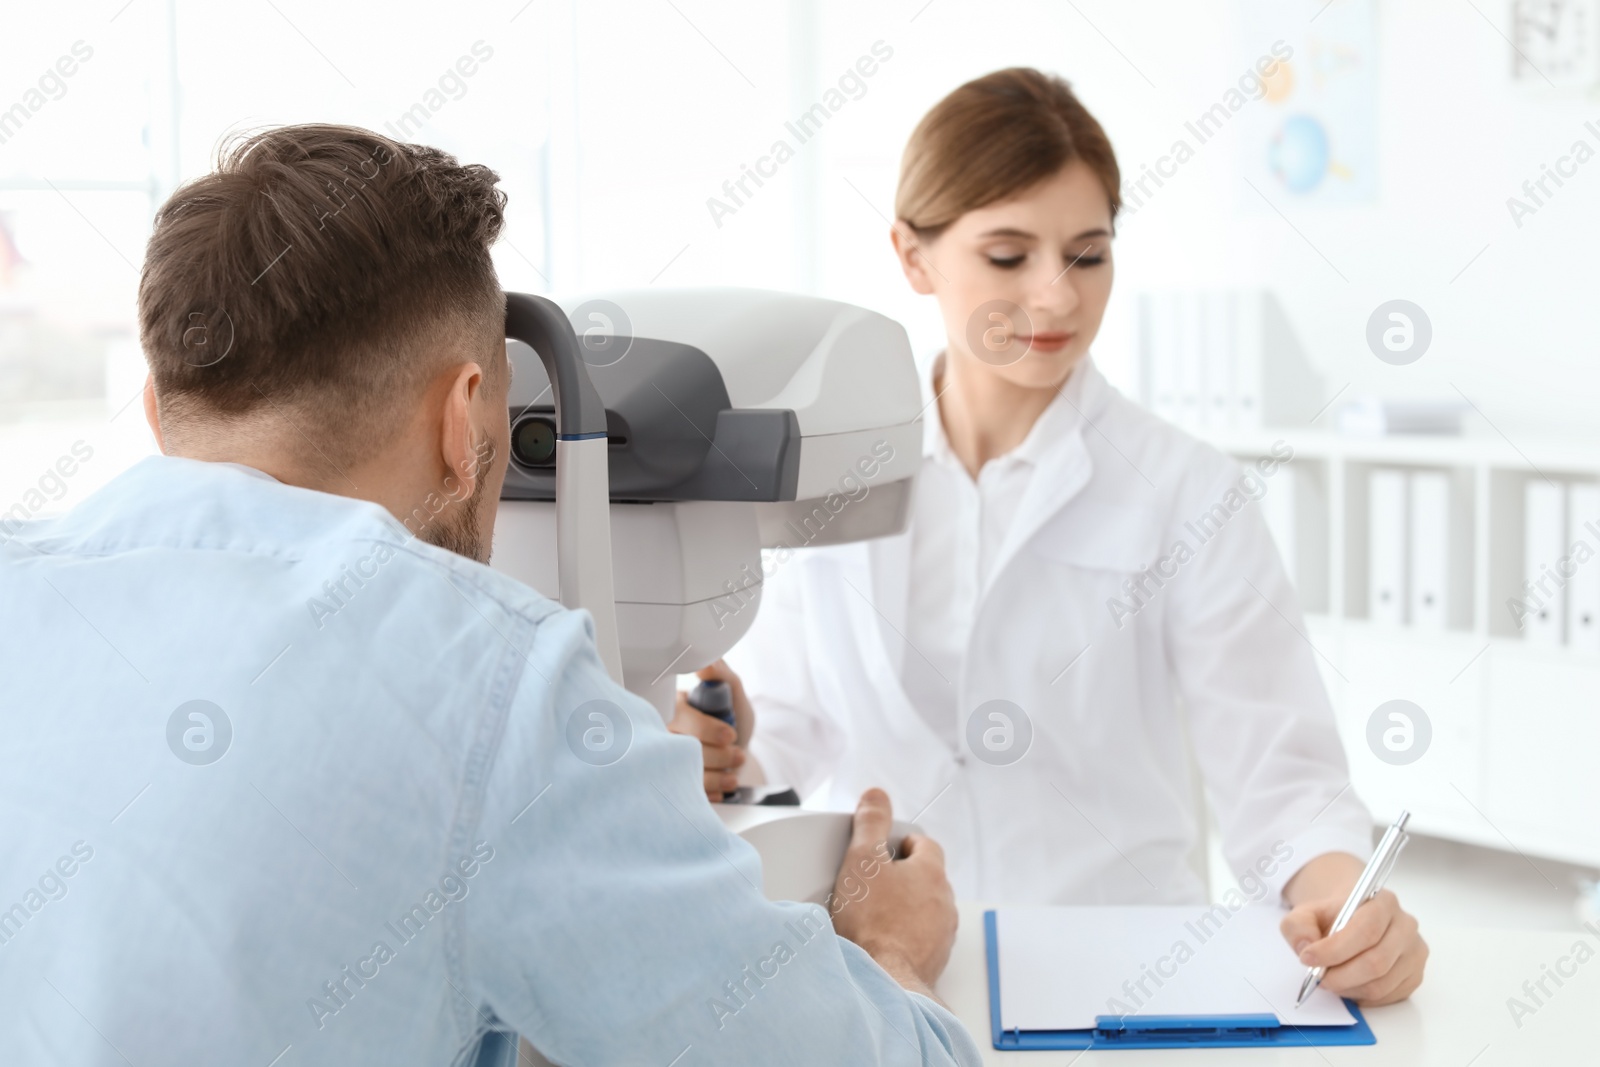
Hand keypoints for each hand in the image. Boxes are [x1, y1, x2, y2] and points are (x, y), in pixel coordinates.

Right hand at [666, 660, 754, 802]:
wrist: (739, 753)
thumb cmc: (732, 720)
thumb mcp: (734, 693)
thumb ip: (722, 675)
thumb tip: (705, 663)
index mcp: (674, 707)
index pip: (681, 717)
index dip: (706, 729)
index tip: (730, 735)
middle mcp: (665, 732)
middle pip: (682, 747)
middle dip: (717, 755)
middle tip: (739, 755)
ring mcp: (668, 759)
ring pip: (685, 772)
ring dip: (717, 775)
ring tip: (735, 770)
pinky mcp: (676, 783)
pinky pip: (687, 792)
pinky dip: (710, 791)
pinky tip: (723, 785)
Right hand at [829, 788, 957, 999]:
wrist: (883, 979)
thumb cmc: (873, 923)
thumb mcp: (863, 859)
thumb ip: (871, 822)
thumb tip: (876, 796)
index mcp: (931, 871)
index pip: (924, 844)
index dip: (900, 843)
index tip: (881, 848)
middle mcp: (943, 901)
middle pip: (924, 877)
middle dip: (900, 877)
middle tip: (870, 884)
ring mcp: (941, 933)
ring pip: (923, 909)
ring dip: (903, 908)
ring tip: (871, 915)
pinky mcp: (933, 960)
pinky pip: (920, 938)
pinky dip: (903, 936)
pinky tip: (879, 940)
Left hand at [1281, 855, 1426, 1004]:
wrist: (1353, 919)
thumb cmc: (1334, 916)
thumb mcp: (1306, 912)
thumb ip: (1298, 926)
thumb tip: (1305, 948)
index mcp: (1383, 902)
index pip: (1365, 930)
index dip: (1335, 949)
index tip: (1308, 958)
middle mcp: (1406, 927)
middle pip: (1375, 962)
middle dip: (1340, 975)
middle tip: (1317, 978)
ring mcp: (1414, 953)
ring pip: (1381, 984)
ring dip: (1348, 988)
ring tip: (1330, 980)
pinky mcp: (1414, 976)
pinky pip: (1387, 996)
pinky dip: (1361, 996)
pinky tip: (1347, 984)